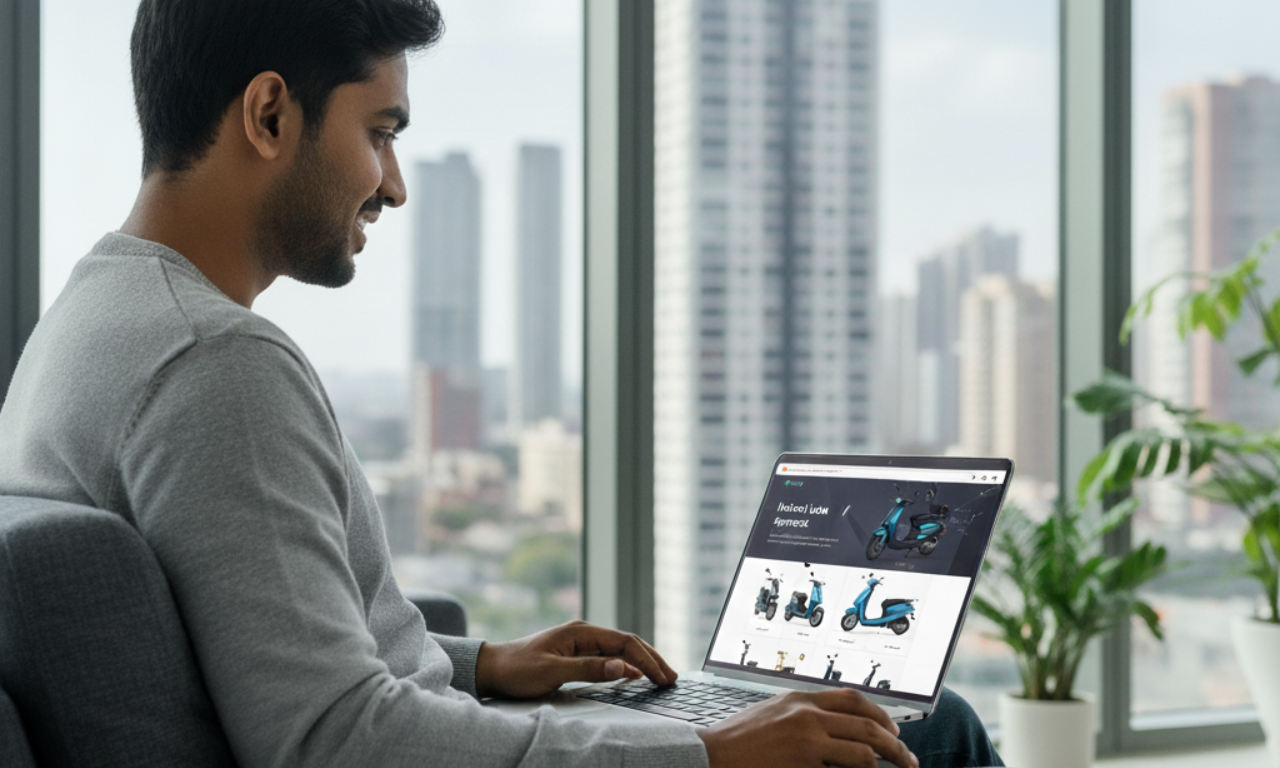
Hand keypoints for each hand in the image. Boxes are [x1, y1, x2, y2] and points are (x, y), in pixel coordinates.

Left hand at [474, 619, 677, 698]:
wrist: (493, 668)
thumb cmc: (518, 668)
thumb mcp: (553, 671)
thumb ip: (589, 668)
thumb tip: (624, 666)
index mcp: (581, 632)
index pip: (624, 642)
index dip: (647, 660)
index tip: (662, 678)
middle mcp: (584, 633)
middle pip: (627, 643)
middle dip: (652, 659)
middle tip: (672, 678)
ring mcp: (581, 642)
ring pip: (621, 649)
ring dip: (643, 661)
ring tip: (662, 676)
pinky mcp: (576, 653)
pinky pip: (609, 655)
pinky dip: (628, 664)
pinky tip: (637, 674)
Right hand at [697, 689, 917, 767]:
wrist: (711, 755)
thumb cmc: (738, 740)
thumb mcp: (772, 713)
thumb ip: (802, 715)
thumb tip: (835, 726)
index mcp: (800, 699)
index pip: (853, 700)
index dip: (880, 715)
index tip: (893, 730)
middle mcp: (807, 715)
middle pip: (867, 726)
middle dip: (895, 746)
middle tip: (909, 760)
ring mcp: (807, 741)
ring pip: (863, 752)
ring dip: (885, 765)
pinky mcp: (803, 765)